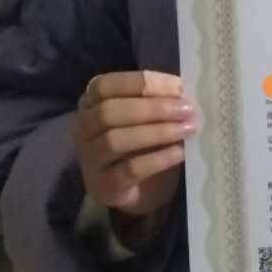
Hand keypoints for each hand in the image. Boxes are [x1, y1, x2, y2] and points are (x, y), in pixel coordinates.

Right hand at [74, 70, 195, 243]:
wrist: (145, 188)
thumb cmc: (149, 141)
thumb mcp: (152, 115)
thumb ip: (162, 99)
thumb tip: (184, 88)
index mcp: (92, 103)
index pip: (107, 85)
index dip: (142, 83)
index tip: (179, 86)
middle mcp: (83, 129)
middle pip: (108, 112)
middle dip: (153, 108)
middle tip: (188, 109)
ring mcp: (89, 160)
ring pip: (114, 140)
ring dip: (156, 132)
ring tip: (188, 129)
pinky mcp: (104, 186)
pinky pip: (128, 170)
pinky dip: (157, 159)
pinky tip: (179, 153)